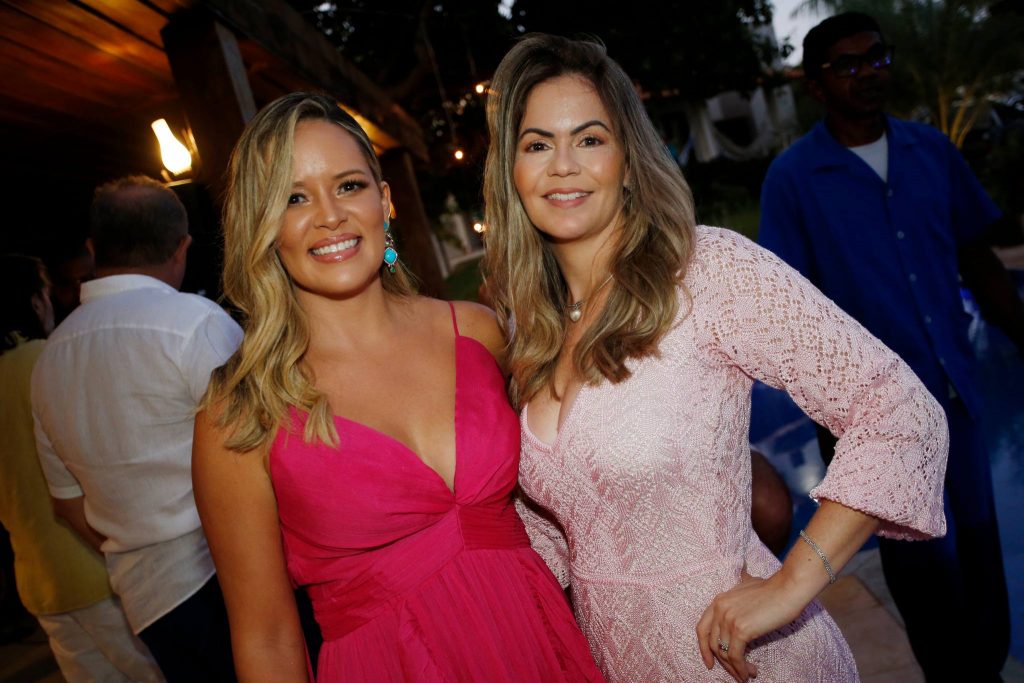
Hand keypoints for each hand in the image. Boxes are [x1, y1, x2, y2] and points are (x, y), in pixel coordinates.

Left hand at [695, 568, 804, 682]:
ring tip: (747, 674)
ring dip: (735, 668)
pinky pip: (735, 656)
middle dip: (723, 662)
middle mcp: (719, 609)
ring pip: (724, 653)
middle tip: (735, 672)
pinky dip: (740, 668)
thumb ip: (739, 597)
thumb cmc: (773, 590)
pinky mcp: (741, 629)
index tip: (710, 662)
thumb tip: (740, 593)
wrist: (788, 589)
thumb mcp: (747, 588)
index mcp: (719, 601)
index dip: (704, 648)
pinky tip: (748, 673)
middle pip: (712, 644)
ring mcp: (729, 619)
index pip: (702, 629)